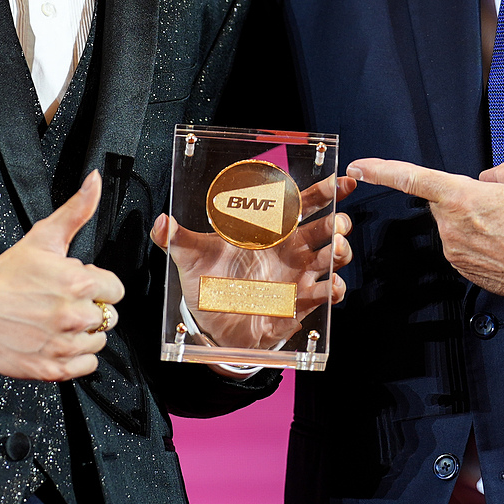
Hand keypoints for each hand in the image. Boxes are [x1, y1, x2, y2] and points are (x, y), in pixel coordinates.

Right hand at [0, 171, 125, 380]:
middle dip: (90, 309)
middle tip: (61, 304)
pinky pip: (87, 365)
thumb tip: (96, 181)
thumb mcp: (42, 238)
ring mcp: (64, 344)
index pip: (115, 289)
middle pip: (108, 316)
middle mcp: (74, 315)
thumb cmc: (7, 276)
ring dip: (83, 334)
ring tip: (55, 323)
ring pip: (99, 341)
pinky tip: (55, 342)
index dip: (96, 285)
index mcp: (78, 282)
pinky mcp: (53, 368)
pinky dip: (75, 358)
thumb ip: (77, 210)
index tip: (75, 285)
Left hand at [152, 174, 353, 350]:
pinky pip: (323, 296)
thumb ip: (176, 237)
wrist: (210, 323)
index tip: (343, 180)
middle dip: (338, 224)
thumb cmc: (207, 282)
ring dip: (339, 254)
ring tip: (334, 251)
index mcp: (272, 231)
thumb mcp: (190, 256)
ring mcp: (298, 277)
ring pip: (332, 260)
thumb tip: (160, 222)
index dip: (326, 190)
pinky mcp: (298, 304)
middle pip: (327, 230)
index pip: (304, 204)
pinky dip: (331, 291)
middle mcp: (291, 251)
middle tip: (337, 224)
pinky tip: (329, 288)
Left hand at [348, 159, 503, 312]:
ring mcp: (457, 252)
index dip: (382, 170)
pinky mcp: (465, 271)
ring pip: (454, 225)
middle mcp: (452, 227)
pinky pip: (463, 246)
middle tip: (497, 205)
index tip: (359, 166)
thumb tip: (483, 182)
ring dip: (474, 222)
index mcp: (462, 198)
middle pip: (443, 202)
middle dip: (462, 199)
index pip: (412, 178)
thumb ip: (495, 173)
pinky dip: (480, 242)